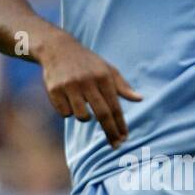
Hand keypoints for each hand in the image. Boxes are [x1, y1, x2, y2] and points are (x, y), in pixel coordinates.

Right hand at [39, 30, 142, 148]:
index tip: (124, 138)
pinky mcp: (54, 90)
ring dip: (84, 116)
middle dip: (111, 132)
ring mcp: (70, 86)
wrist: (57, 48)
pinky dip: (67, 110)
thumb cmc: (87, 62)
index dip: (120, 124)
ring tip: (81, 103)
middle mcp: (87, 81)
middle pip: (102, 114)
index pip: (115, 106)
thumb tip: (140, 99)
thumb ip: (122, 86)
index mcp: (103, 76)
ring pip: (81, 116)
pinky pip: (64, 113)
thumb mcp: (107, 69)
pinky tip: (66, 98)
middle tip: (116, 145)